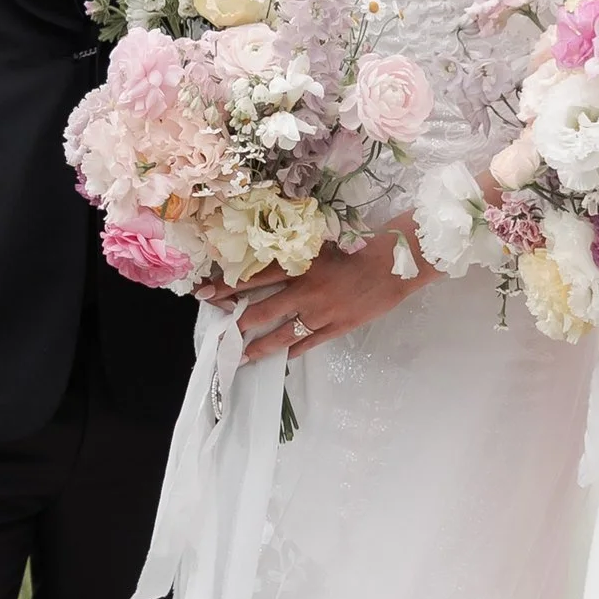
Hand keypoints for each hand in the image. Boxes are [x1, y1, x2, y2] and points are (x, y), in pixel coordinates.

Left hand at [234, 225, 421, 362]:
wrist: (394, 263)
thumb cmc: (359, 245)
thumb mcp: (322, 240)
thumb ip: (296, 250)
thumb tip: (268, 254)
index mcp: (299, 263)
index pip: (253, 277)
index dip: (226, 287)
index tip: (203, 294)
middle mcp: (304, 290)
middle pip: (260, 310)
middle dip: (235, 324)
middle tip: (217, 335)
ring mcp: (320, 313)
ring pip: (281, 334)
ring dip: (257, 346)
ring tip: (240, 357)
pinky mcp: (337, 327)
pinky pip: (308, 344)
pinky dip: (291, 351)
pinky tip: (279, 358)